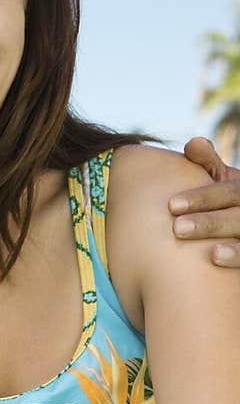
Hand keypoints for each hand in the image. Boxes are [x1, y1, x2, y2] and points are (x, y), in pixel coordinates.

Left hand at [171, 138, 239, 264]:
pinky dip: (237, 257)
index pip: (227, 191)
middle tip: (177, 229)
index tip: (170, 205)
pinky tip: (215, 259)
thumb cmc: (226, 204)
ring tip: (209, 253)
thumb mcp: (222, 182)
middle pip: (237, 215)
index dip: (202, 197)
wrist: (237, 233)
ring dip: (230, 246)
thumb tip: (193, 143)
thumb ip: (208, 164)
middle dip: (209, 222)